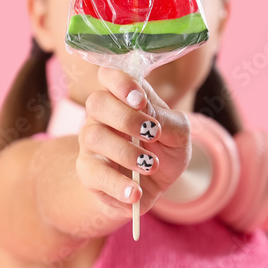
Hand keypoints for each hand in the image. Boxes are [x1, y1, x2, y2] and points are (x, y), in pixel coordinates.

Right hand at [76, 66, 191, 213]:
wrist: (156, 187)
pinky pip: (95, 174)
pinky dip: (118, 185)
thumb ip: (166, 118)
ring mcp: (92, 144)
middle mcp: (102, 116)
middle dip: (126, 117)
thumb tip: (144, 109)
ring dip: (126, 152)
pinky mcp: (89, 172)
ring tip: (150, 166)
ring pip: (94, 136)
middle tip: (152, 134)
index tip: (140, 100)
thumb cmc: (164, 151)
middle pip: (97, 102)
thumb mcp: (179, 133)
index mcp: (123, 98)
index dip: (120, 82)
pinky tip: (135, 192)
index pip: (108, 75)